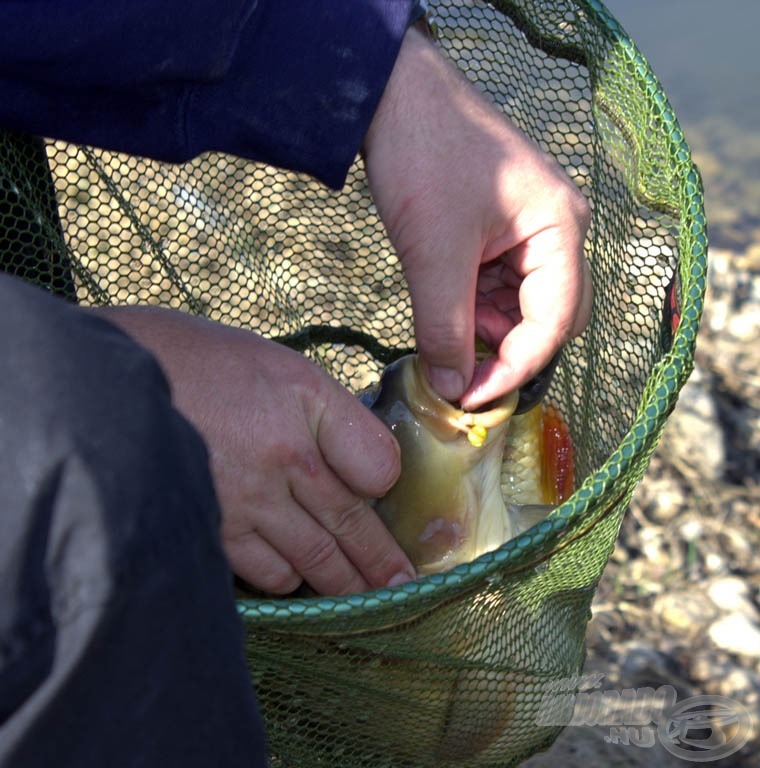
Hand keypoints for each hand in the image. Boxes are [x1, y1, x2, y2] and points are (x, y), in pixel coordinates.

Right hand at [98, 306, 414, 595]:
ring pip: (312, 558)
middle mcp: (284, 456)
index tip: (382, 492)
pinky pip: (265, 573)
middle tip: (401, 585)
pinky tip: (291, 576)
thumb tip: (352, 458)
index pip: (378, 463)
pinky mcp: (213, 530)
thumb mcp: (269, 362)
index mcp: (305, 402)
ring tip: (356, 593)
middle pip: (351, 523)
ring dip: (339, 579)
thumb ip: (319, 409)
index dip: (385, 480)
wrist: (105, 382)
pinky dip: (284, 578)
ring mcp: (248, 499)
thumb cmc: (190, 360)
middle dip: (380, 561)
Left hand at [363, 26, 591, 409]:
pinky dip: (469, 310)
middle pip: (545, 319)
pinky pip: (493, 288)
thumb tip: (453, 391)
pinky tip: (441, 314)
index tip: (471, 400)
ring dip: (481, 332)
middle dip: (502, 351)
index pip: (554, 323)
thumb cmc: (423, 156)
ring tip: (440, 341)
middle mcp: (556, 232)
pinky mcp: (498, 233)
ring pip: (516, 309)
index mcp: (561, 229)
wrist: (390, 97)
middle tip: (457, 379)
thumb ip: (446, 330)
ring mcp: (528, 231)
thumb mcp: (433, 255)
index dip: (515, 369)